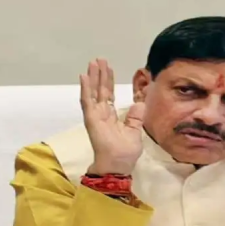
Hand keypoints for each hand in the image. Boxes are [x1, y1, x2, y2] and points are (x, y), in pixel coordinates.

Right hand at [79, 59, 145, 175]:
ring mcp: (95, 116)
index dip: (108, 81)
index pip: (108, 95)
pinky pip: (87, 101)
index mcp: (111, 117)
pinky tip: (84, 76)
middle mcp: (101, 114)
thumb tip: (140, 104)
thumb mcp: (135, 132)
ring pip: (93, 92)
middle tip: (99, 59)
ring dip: (92, 77)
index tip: (108, 68)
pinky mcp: (91, 119)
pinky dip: (85, 89)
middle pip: (100, 90)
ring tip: (92, 63)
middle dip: (100, 75)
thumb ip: (135, 118)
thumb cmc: (125, 152)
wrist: (118, 165)